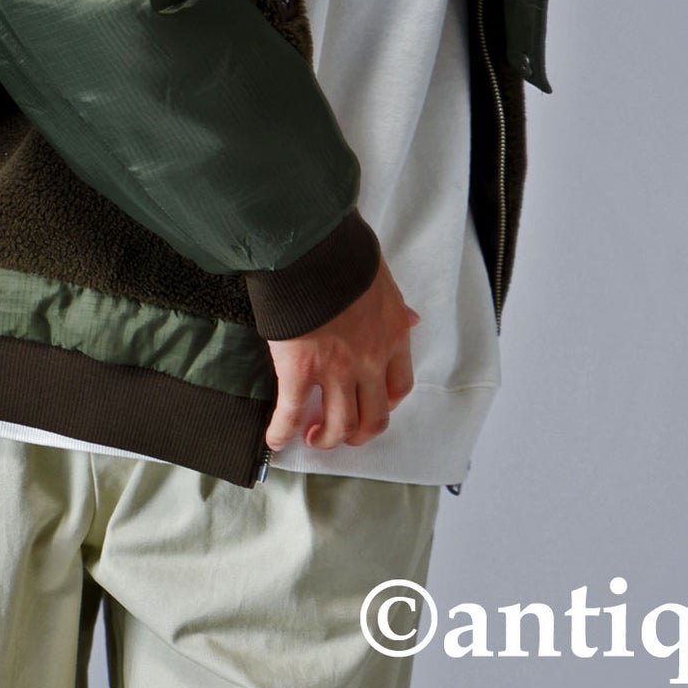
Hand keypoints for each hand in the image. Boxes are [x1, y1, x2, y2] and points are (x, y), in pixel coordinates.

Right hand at [263, 252, 419, 452]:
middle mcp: (369, 361)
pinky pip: (292, 412)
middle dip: (358, 433)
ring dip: (326, 438)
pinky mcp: (299, 370)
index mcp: (391, 337)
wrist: (311, 248)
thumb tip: (412, 319)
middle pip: (373, 418)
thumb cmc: (345, 256)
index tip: (373, 404)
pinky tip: (275, 440)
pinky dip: (282, 432)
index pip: (399, 386)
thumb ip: (397, 307)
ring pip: (338, 425)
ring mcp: (334, 369)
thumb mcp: (384, 280)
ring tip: (313, 437)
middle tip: (343, 432)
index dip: (386, 403)